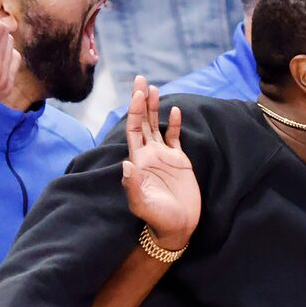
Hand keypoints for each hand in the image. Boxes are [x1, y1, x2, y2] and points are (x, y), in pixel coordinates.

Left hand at [121, 77, 197, 252]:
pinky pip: (174, 138)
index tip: (137, 93)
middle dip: (141, 100)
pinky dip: (173, 124)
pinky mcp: (179, 161)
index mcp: (140, 161)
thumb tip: (126, 164)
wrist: (177, 227)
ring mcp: (164, 157)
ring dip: (154, 107)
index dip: (134, 111)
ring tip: (153, 88)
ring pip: (156, 126)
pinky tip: (174, 110)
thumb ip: (133, 185)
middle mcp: (149, 155)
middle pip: (142, 121)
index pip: (134, 129)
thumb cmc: (158, 218)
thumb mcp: (142, 204)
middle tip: (140, 79)